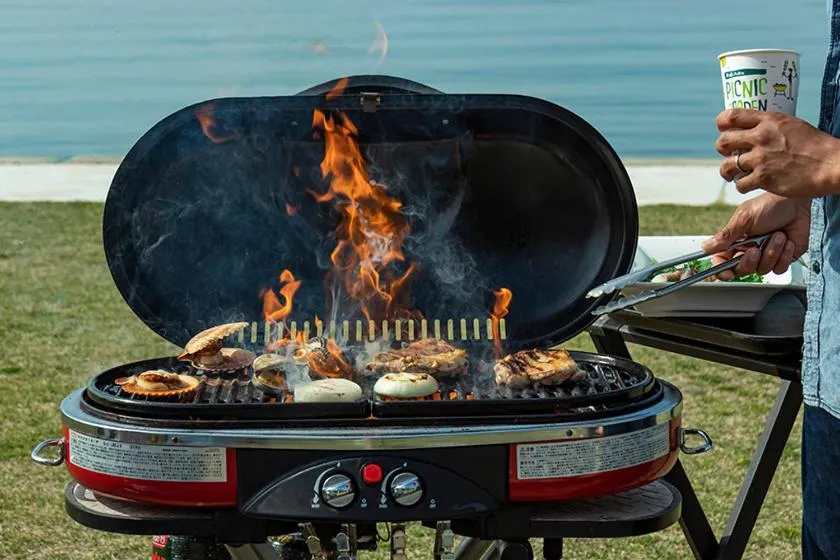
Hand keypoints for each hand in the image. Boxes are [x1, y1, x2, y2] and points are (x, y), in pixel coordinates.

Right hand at [700, 192, 809, 278]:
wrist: (799, 204)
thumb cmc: (770, 205)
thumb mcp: (744, 218)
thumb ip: (725, 235)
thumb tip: (705, 246)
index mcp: (735, 241)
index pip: (722, 262)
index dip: (722, 271)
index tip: (726, 273)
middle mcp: (749, 250)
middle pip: (741, 270)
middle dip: (749, 261)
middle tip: (755, 249)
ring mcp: (766, 255)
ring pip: (762, 269)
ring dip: (771, 252)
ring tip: (777, 236)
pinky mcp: (783, 258)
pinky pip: (779, 269)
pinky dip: (784, 255)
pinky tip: (787, 241)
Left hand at [715, 108, 839, 196]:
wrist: (831, 164)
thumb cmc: (815, 145)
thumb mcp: (791, 125)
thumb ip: (769, 126)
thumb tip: (752, 130)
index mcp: (768, 120)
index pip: (731, 116)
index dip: (722, 124)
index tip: (724, 130)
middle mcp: (761, 137)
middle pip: (723, 141)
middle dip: (722, 149)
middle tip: (729, 155)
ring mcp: (761, 159)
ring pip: (727, 165)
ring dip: (726, 171)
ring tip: (731, 174)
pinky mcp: (764, 178)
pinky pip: (739, 184)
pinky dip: (741, 186)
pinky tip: (747, 185)